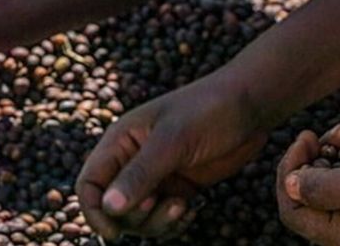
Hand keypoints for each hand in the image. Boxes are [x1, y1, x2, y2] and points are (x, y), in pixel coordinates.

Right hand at [76, 74, 272, 238]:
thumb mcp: (172, 141)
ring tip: (183, 207)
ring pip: (139, 217)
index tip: (114, 233)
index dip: (94, 211)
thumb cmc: (208, 111)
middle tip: (160, 204)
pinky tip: (193, 209)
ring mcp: (157, 175)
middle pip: (113, 207)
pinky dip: (174, 222)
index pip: (89, 183)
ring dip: (157, 222)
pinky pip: (164, 217)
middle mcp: (133, 160)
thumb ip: (140, 174)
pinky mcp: (179, 186)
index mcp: (120, 141)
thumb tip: (109, 208)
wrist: (250, 105)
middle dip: (134, 217)